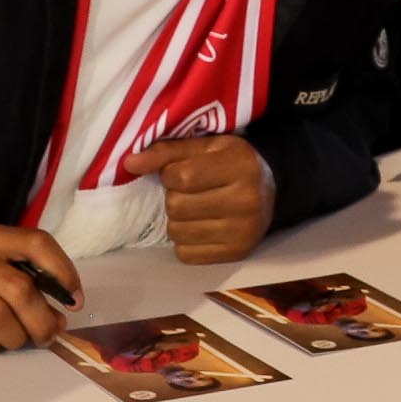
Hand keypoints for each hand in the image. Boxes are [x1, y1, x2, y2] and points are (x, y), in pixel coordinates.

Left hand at [124, 134, 271, 264]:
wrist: (271, 189)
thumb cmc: (232, 162)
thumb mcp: (206, 147)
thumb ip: (167, 152)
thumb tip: (129, 164)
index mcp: (239, 166)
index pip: (181, 176)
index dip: (169, 174)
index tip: (180, 171)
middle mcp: (245, 201)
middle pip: (177, 206)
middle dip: (174, 197)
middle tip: (189, 192)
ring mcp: (242, 231)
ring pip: (177, 232)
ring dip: (177, 220)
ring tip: (194, 209)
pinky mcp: (236, 253)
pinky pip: (186, 254)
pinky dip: (185, 241)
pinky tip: (200, 226)